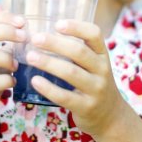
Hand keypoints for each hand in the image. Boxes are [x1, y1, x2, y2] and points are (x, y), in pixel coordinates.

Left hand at [26, 20, 125, 136]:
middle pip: (79, 51)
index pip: (94, 34)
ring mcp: (96, 89)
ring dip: (48, 63)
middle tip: (35, 38)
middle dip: (55, 43)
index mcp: (102, 54)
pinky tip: (35, 80)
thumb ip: (77, 51)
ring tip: (30, 57)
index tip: (57, 24)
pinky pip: (65, 96)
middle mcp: (102, 69)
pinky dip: (48, 88)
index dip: (76, 27)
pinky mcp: (86, 107)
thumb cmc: (93, 83)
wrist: (110, 116)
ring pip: (71, 72)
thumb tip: (44, 33)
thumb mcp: (94, 64)